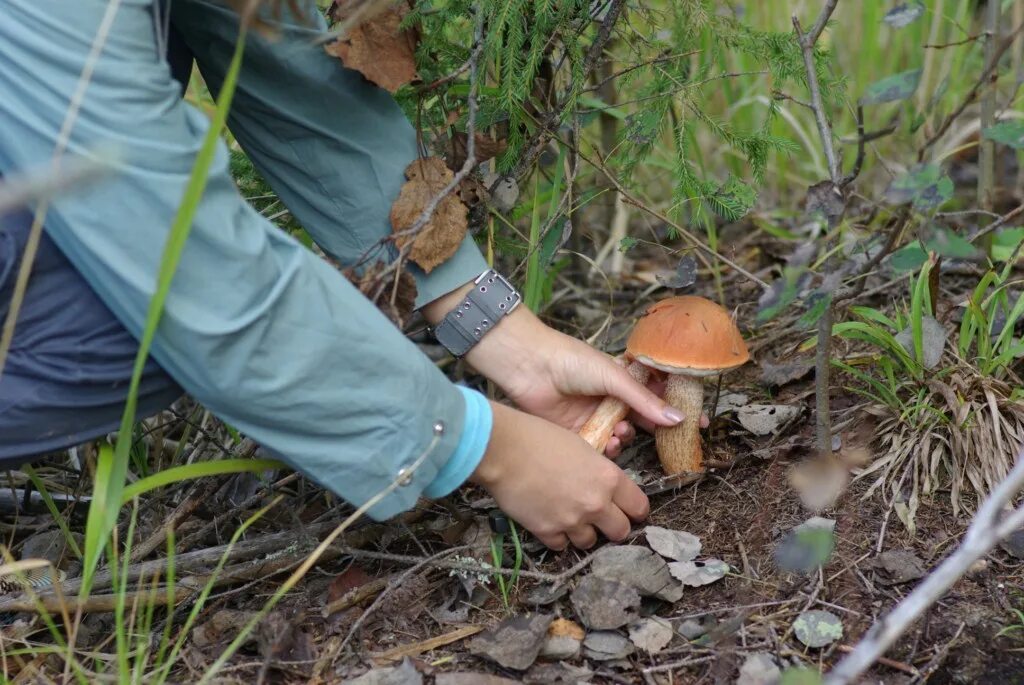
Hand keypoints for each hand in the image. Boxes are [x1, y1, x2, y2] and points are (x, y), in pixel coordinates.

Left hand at [422, 283, 691, 455]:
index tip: (697, 423)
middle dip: (656, 432)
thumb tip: (677, 418)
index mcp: (623, 379)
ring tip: (621, 433)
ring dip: (625, 438)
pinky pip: (599, 446)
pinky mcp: (576, 431)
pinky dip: (607, 448)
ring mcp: (594, 415)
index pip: (657, 395)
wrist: (530, 365)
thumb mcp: (613, 377)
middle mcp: (611, 399)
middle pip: (641, 420)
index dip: (676, 409)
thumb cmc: (571, 360)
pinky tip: (609, 444)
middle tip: (671, 444)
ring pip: (621, 436)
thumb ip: (644, 400)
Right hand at [470, 401, 648, 548]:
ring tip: (570, 517)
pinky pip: (562, 546)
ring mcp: (572, 521)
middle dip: (612, 526)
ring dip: (584, 532)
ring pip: (590, 542)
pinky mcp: (548, 532)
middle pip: (620, 531)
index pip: (639, 507)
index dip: (634, 510)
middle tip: (600, 518)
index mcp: (609, 478)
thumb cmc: (540, 438)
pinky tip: (550, 521)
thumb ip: (599, 472)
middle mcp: (596, 503)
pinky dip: (558, 537)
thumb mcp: (582, 447)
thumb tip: (604, 488)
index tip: (628, 510)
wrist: (504, 449)